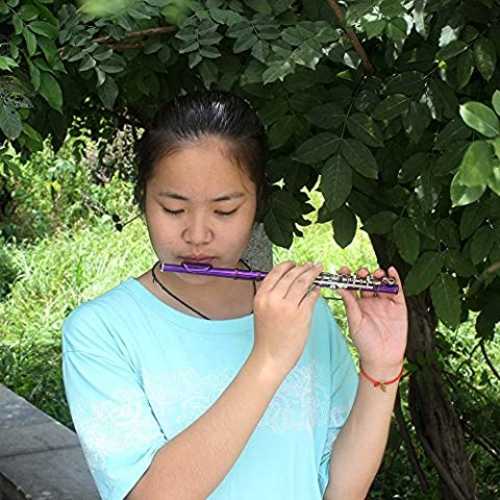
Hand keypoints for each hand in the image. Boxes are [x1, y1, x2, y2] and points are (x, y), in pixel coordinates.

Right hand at [251, 260, 323, 377]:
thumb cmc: (267, 337)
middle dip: (303, 267)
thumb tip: (285, 280)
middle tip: (311, 265)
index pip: (276, 272)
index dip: (288, 265)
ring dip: (312, 274)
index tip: (295, 263)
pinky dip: (316, 291)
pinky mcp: (302, 316)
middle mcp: (273, 299)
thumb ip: (270, 295)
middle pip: (291, 275)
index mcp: (261, 296)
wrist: (270, 357)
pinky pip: (311, 297)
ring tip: (317, 271)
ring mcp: (288, 307)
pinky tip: (318, 289)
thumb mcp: (261, 311)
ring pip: (303, 282)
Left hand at [335, 266, 407, 378]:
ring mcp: (385, 302)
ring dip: (378, 275)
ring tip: (375, 273)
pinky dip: (395, 279)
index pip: (352, 286)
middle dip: (364, 274)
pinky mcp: (398, 306)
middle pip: (367, 282)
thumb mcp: (354, 321)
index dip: (348, 277)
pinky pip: (397, 289)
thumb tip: (339, 287)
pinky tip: (391, 271)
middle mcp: (371, 301)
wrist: (382, 357)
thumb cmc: (365, 343)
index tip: (343, 270)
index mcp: (358, 304)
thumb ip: (349, 304)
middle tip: (361, 272)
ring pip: (381, 283)